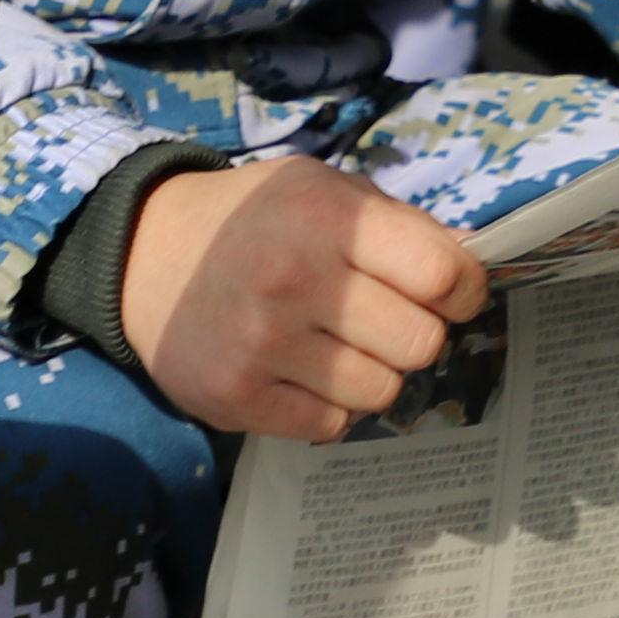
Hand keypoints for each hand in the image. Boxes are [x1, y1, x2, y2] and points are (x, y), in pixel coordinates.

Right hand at [119, 161, 485, 446]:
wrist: (145, 255)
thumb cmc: (257, 220)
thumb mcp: (326, 190)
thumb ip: (400, 228)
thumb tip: (472, 273)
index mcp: (329, 217)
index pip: (443, 275)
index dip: (460, 290)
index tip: (445, 294)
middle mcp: (296, 279)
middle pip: (420, 343)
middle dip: (412, 334)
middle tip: (380, 321)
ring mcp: (262, 344)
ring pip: (380, 392)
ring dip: (369, 373)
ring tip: (332, 344)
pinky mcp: (236, 397)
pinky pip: (331, 427)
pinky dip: (327, 406)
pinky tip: (298, 372)